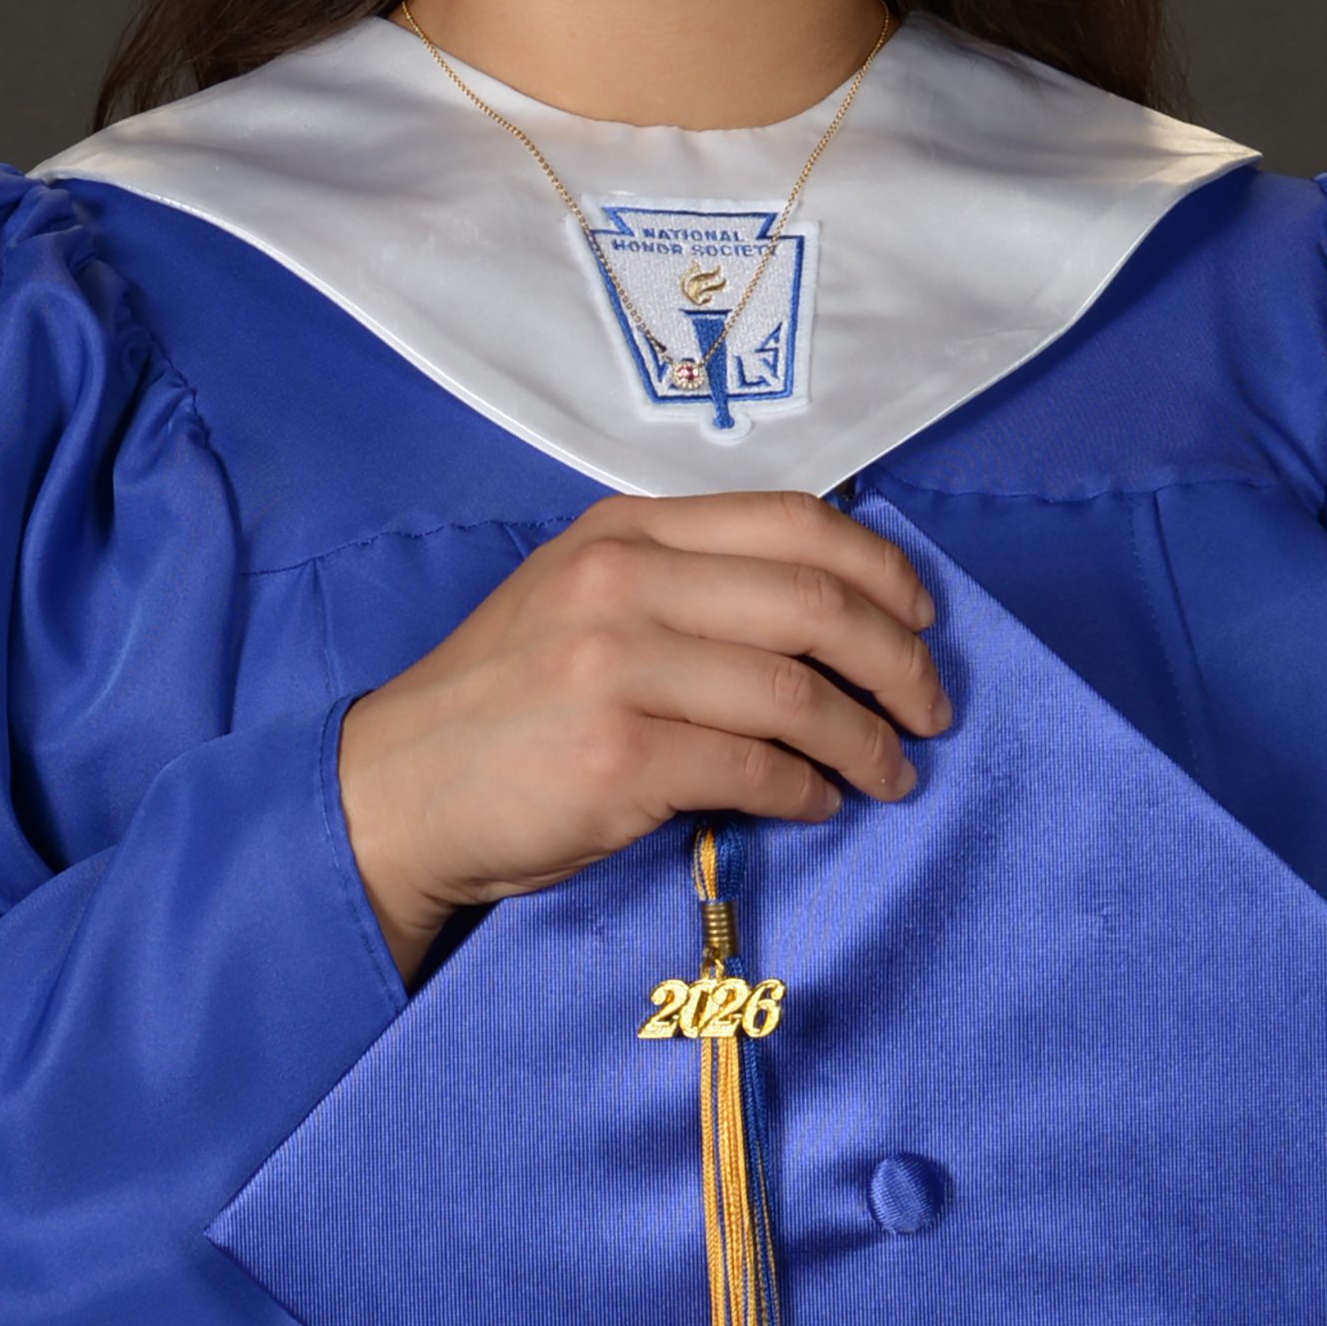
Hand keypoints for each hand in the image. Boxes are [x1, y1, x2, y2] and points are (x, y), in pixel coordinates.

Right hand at [337, 489, 948, 976]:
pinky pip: (754, 768)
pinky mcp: (615, 758)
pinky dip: (807, 790)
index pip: (794, 521)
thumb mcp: (582, 598)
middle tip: (932, 709)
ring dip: (867, 740)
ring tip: (892, 773)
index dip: (882, 569)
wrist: (394, 790)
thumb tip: (831, 610)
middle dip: (899, 661)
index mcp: (625, 531)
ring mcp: (615, 668)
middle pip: (814, 603)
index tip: (924, 618)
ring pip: (797, 692)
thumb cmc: (504, 702)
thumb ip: (686, 584)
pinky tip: (818, 804)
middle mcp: (622, 582)